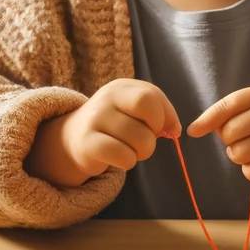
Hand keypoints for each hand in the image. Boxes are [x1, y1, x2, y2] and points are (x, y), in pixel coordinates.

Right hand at [28, 79, 179, 187]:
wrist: (72, 139)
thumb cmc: (115, 124)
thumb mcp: (136, 111)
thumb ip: (161, 113)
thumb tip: (176, 130)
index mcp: (122, 87)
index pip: (151, 96)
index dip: (164, 116)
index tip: (159, 128)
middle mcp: (107, 98)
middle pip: (147, 110)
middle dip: (154, 131)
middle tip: (146, 140)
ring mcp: (95, 119)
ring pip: (139, 138)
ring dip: (143, 152)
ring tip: (131, 151)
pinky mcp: (87, 144)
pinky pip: (123, 156)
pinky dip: (129, 162)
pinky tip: (121, 159)